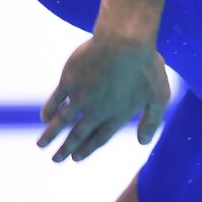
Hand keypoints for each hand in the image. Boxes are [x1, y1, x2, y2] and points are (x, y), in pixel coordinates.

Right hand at [38, 33, 171, 161]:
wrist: (125, 42)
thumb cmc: (146, 66)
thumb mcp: (160, 96)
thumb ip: (152, 121)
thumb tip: (144, 143)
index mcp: (117, 116)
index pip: (99, 138)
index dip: (87, 149)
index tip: (76, 158)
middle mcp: (96, 110)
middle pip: (77, 135)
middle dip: (65, 149)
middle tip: (56, 160)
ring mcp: (81, 96)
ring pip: (61, 121)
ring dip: (50, 135)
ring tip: (41, 145)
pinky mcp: (69, 80)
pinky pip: (55, 100)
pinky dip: (49, 110)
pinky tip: (44, 117)